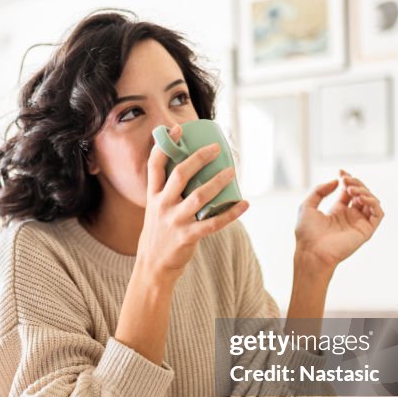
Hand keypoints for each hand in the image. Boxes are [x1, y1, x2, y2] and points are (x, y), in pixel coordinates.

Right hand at [137, 124, 249, 283]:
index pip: (155, 166)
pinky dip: (230, 213)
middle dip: (198, 158)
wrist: (153, 266)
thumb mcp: (156, 209)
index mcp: (153, 196)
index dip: (165, 146)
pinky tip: (244, 204)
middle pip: (180, 175)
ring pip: (198, 196)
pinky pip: (213, 223)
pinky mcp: (187, 237)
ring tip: (232, 171)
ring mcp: (175, 222)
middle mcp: (162, 206)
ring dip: (217, 182)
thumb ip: (169, 192)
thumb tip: (192, 169)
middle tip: (215, 148)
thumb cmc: (159, 233)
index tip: (177, 130)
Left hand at [294, 170, 382, 267]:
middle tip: (345, 180)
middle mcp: (350, 217)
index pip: (349, 191)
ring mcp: (359, 224)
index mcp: (337, 212)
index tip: (341, 172)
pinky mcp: (366, 231)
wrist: (311, 251)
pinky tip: (360, 198)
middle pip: (361, 193)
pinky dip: (373, 203)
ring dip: (364, 191)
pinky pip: (378, 214)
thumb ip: (320, 191)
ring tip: (351, 189)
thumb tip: (336, 181)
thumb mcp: (307, 206)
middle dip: (355, 183)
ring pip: (372, 202)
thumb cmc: (306, 233)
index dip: (347, 179)